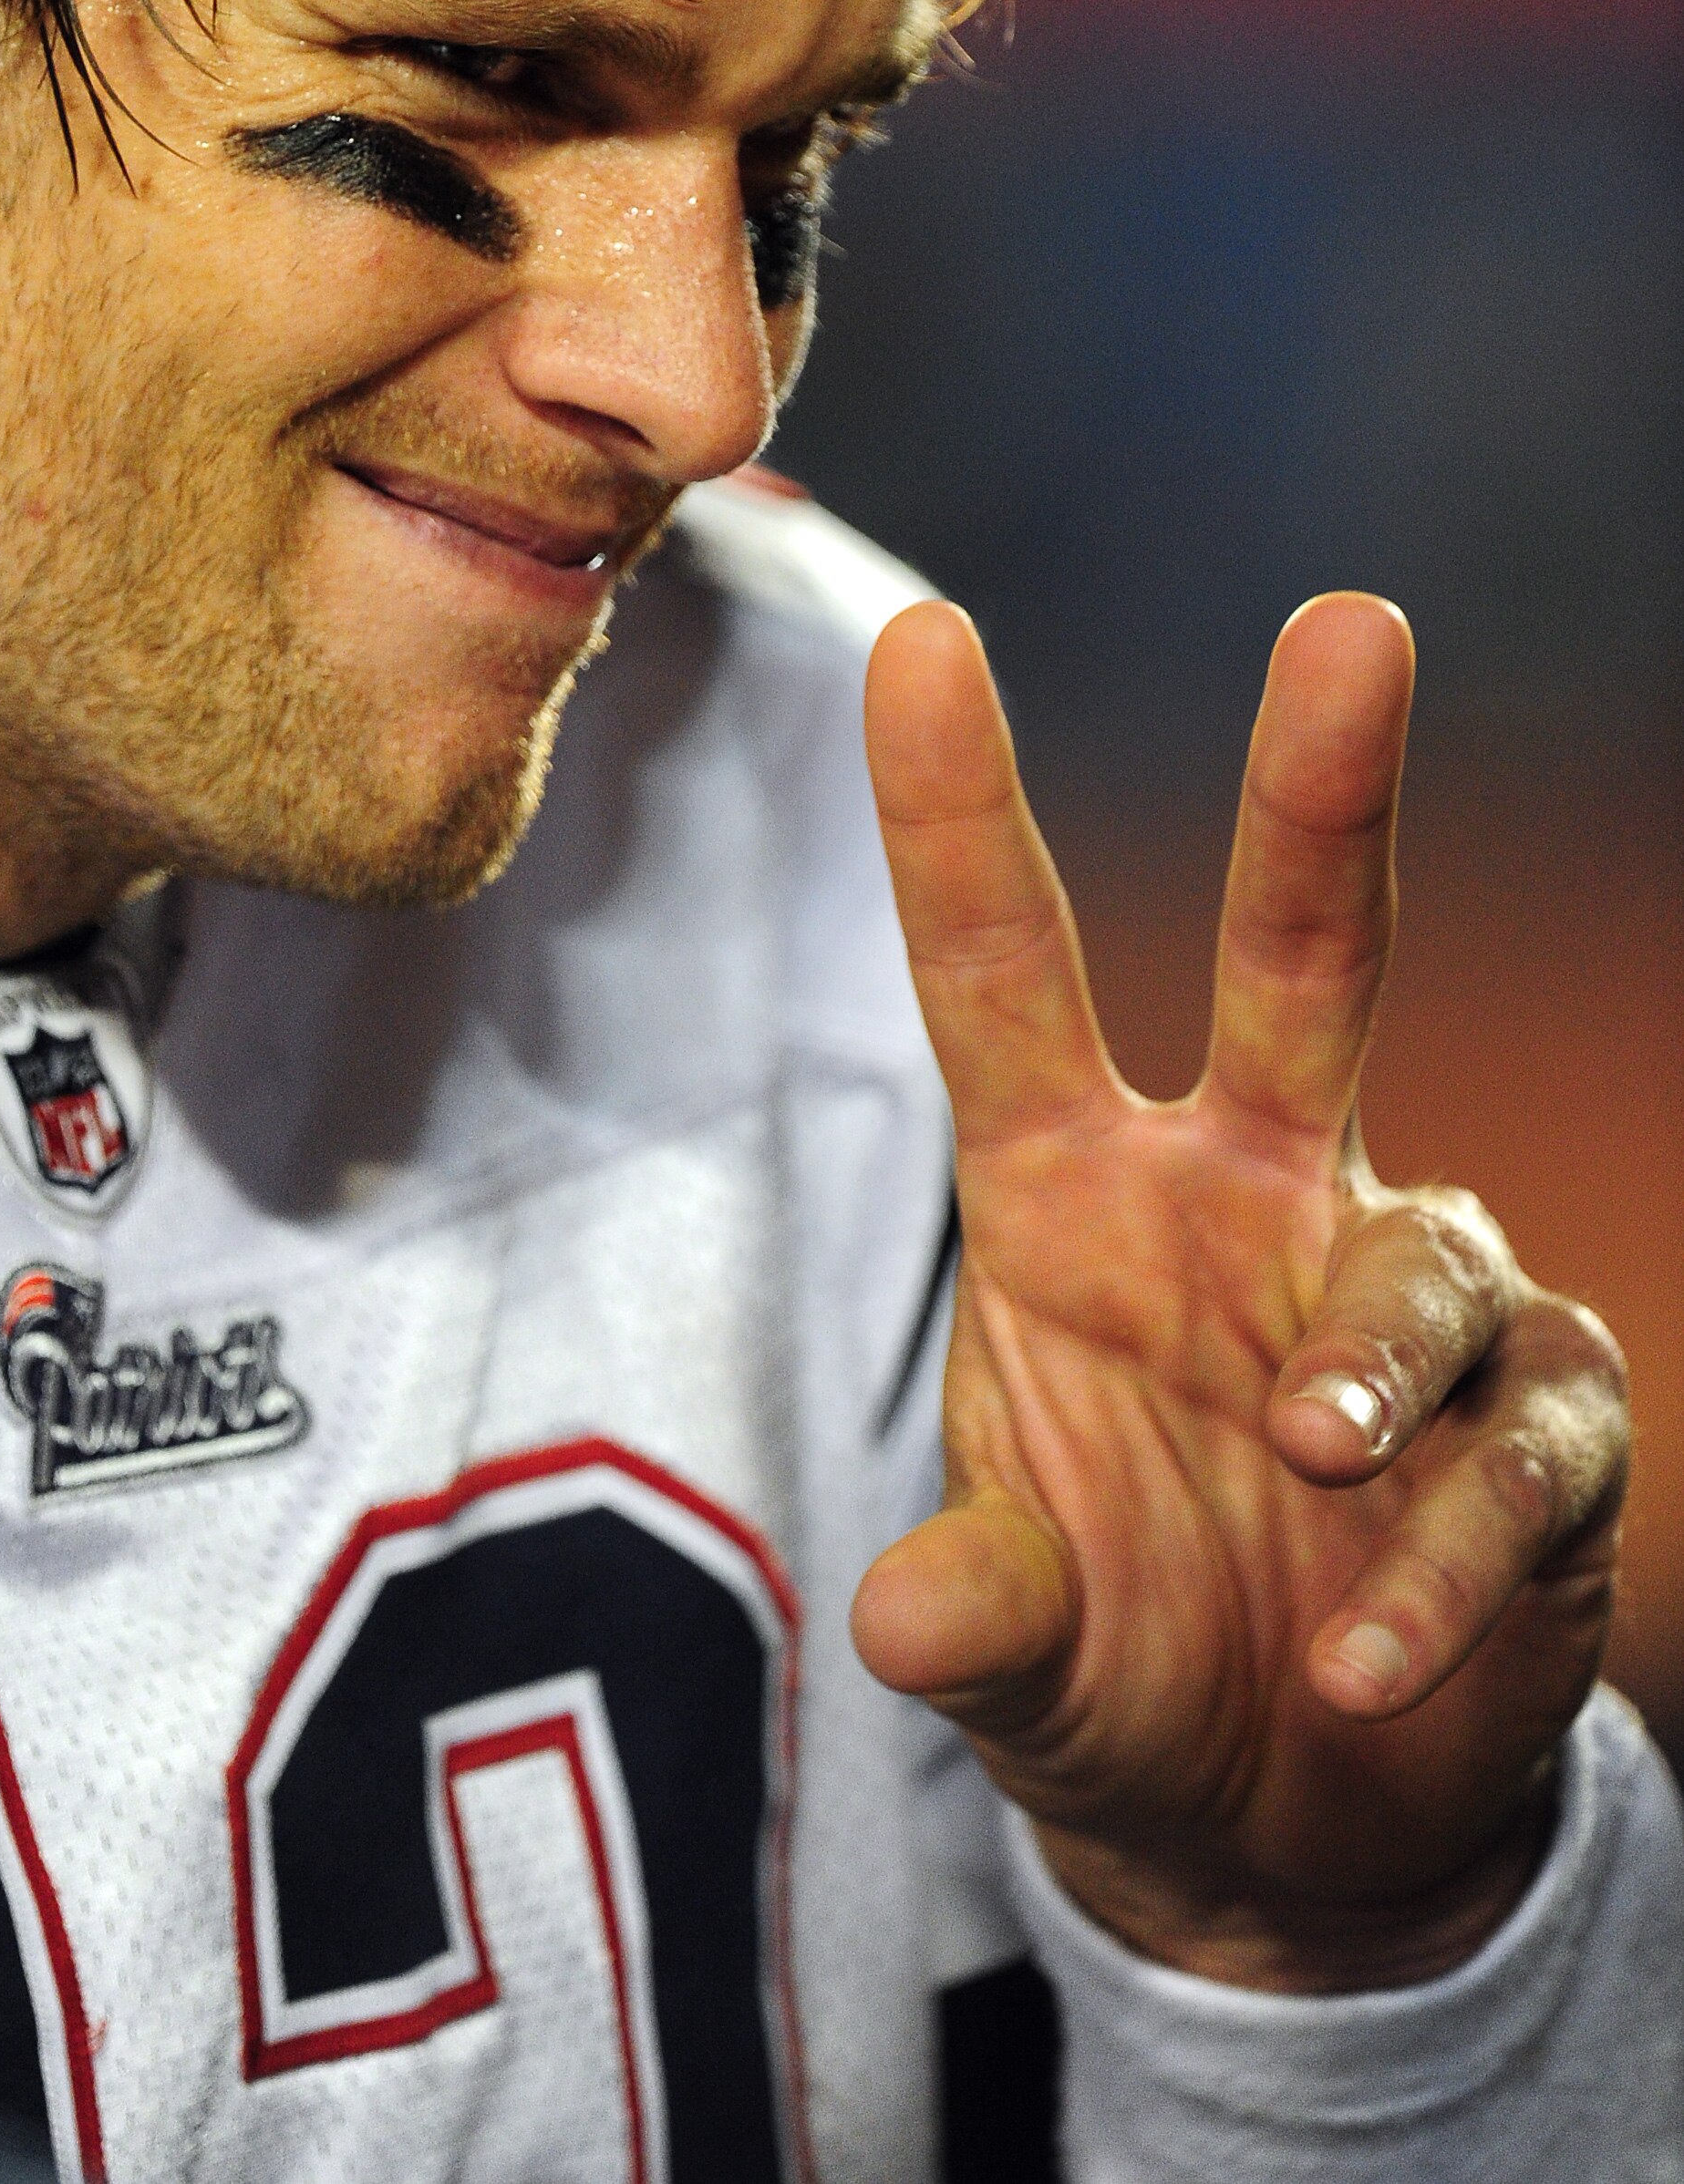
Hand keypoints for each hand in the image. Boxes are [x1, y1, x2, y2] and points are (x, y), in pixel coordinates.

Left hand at [849, 594, 1629, 1989]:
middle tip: (1352, 621)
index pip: (1005, 970)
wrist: (1289, 1823)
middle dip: (1322, 788)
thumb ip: (973, 1620)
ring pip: (1419, 1257)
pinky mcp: (1538, 1424)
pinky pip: (1519, 1445)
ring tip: (1309, 1471)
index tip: (920, 633)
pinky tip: (1369, 1653)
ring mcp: (1394, 1296)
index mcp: (1074, 1194)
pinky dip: (1451, 1551)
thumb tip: (906, 1612)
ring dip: (1368, 1369)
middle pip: (1299, 951)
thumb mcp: (1019, 1652)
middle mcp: (1241, 1198)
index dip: (958, 809)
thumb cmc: (1119, 1660)